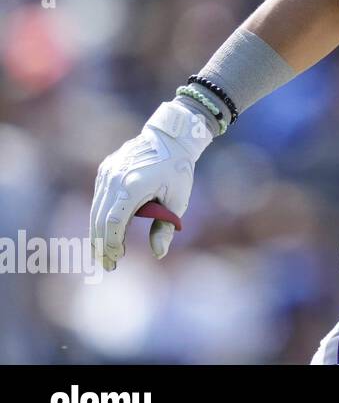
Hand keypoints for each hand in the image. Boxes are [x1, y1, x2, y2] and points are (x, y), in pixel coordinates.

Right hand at [90, 100, 211, 269]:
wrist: (170, 137)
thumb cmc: (178, 169)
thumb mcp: (178, 199)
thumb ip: (166, 227)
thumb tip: (159, 254)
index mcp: (133, 186)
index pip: (114, 221)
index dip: (112, 243)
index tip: (117, 259)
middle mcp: (115, 179)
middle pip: (99, 218)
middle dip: (101, 244)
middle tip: (107, 265)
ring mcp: (107, 173)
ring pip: (96, 209)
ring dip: (97, 233)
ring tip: (104, 253)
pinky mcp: (105, 170)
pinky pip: (99, 198)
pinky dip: (99, 217)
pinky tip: (105, 232)